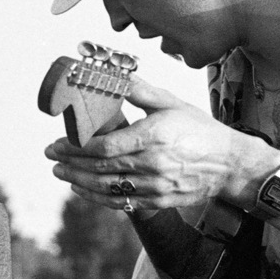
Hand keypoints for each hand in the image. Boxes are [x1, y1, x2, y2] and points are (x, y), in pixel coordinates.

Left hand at [44, 77, 275, 211]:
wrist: (229, 163)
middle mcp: (152, 164)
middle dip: (70, 162)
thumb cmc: (200, 129)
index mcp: (153, 136)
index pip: (104, 147)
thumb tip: (114, 76)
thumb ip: (140, 91)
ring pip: (106, 188)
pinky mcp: (158, 200)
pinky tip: (83, 189)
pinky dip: (97, 198)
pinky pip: (121, 203)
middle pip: (99, 168)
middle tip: (50, 155)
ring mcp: (155, 185)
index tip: (59, 141)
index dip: (76, 146)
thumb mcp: (171, 103)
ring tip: (60, 172)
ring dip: (78, 181)